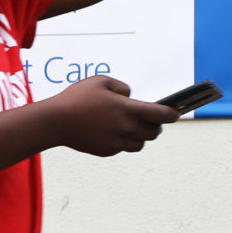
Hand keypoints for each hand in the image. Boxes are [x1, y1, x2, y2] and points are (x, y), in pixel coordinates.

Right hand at [44, 75, 170, 156]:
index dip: (171, 114)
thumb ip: (121, 87)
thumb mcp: (101, 81)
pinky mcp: (107, 151)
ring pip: (140, 144)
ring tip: (134, 127)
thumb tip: (130, 97)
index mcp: (127, 109)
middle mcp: (125, 128)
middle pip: (153, 132)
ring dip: (141, 136)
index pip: (160, 114)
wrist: (55, 121)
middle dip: (156, 126)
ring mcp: (116, 142)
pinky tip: (115, 132)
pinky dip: (123, 141)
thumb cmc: (77, 98)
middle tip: (153, 119)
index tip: (176, 113)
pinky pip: (122, 148)